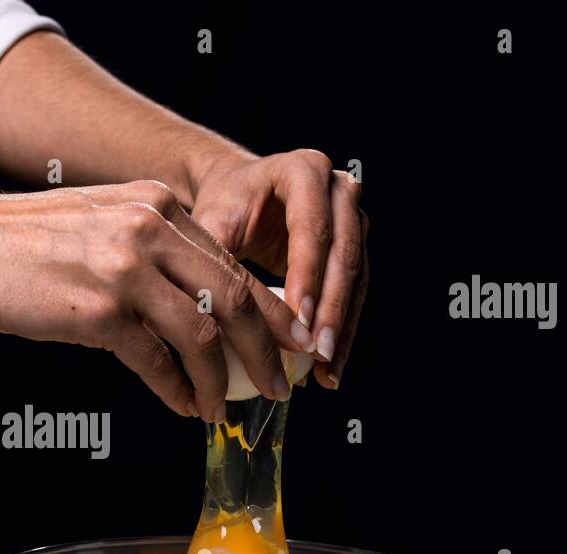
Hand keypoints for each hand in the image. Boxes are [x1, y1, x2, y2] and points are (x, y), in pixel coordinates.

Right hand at [0, 181, 316, 420]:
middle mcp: (150, 229)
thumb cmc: (24, 241)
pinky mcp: (97, 310)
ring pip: (202, 332)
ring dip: (220, 379)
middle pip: (234, 295)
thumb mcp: (103, 222)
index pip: (233, 261)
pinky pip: (156, 359)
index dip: (270, 309)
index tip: (291, 341)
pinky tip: (183, 405)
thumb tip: (200, 308)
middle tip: (279, 383)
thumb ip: (153, 250)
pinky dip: (176, 389)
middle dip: (264, 348)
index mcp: (158, 205)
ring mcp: (124, 269)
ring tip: (223, 408)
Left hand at [189, 149, 368, 388]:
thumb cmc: (221, 208)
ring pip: (356, 277)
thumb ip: (218, 262)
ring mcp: (353, 215)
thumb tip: (218, 318)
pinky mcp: (356, 245)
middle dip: (331, 310)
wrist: (238, 195)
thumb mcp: (211, 227)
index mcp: (303, 170)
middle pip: (343, 254)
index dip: (308, 277)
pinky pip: (355, 291)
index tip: (299, 322)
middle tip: (318, 352)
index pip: (312, 229)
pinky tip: (330, 366)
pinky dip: (343, 329)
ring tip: (327, 371)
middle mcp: (338, 187)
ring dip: (343, 327)